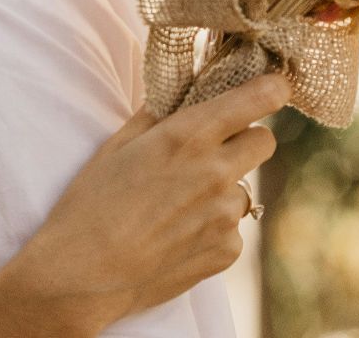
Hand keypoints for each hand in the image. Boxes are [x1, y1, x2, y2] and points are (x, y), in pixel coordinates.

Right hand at [0, 74, 289, 337]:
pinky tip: (175, 235)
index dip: (271, 90)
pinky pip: (233, 228)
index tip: (275, 86)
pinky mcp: (229, 250)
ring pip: (244, 189)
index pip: (255, 101)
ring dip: (221, 190)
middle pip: (265, 142)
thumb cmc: (89, 203)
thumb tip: (182, 99)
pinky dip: (212, 227)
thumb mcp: (115, 147)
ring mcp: (227, 215)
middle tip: (213, 151)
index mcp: (185, 137)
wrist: (84, 271)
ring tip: (175, 207)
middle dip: (245, 140)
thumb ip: (156, 118)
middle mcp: (216, 172)